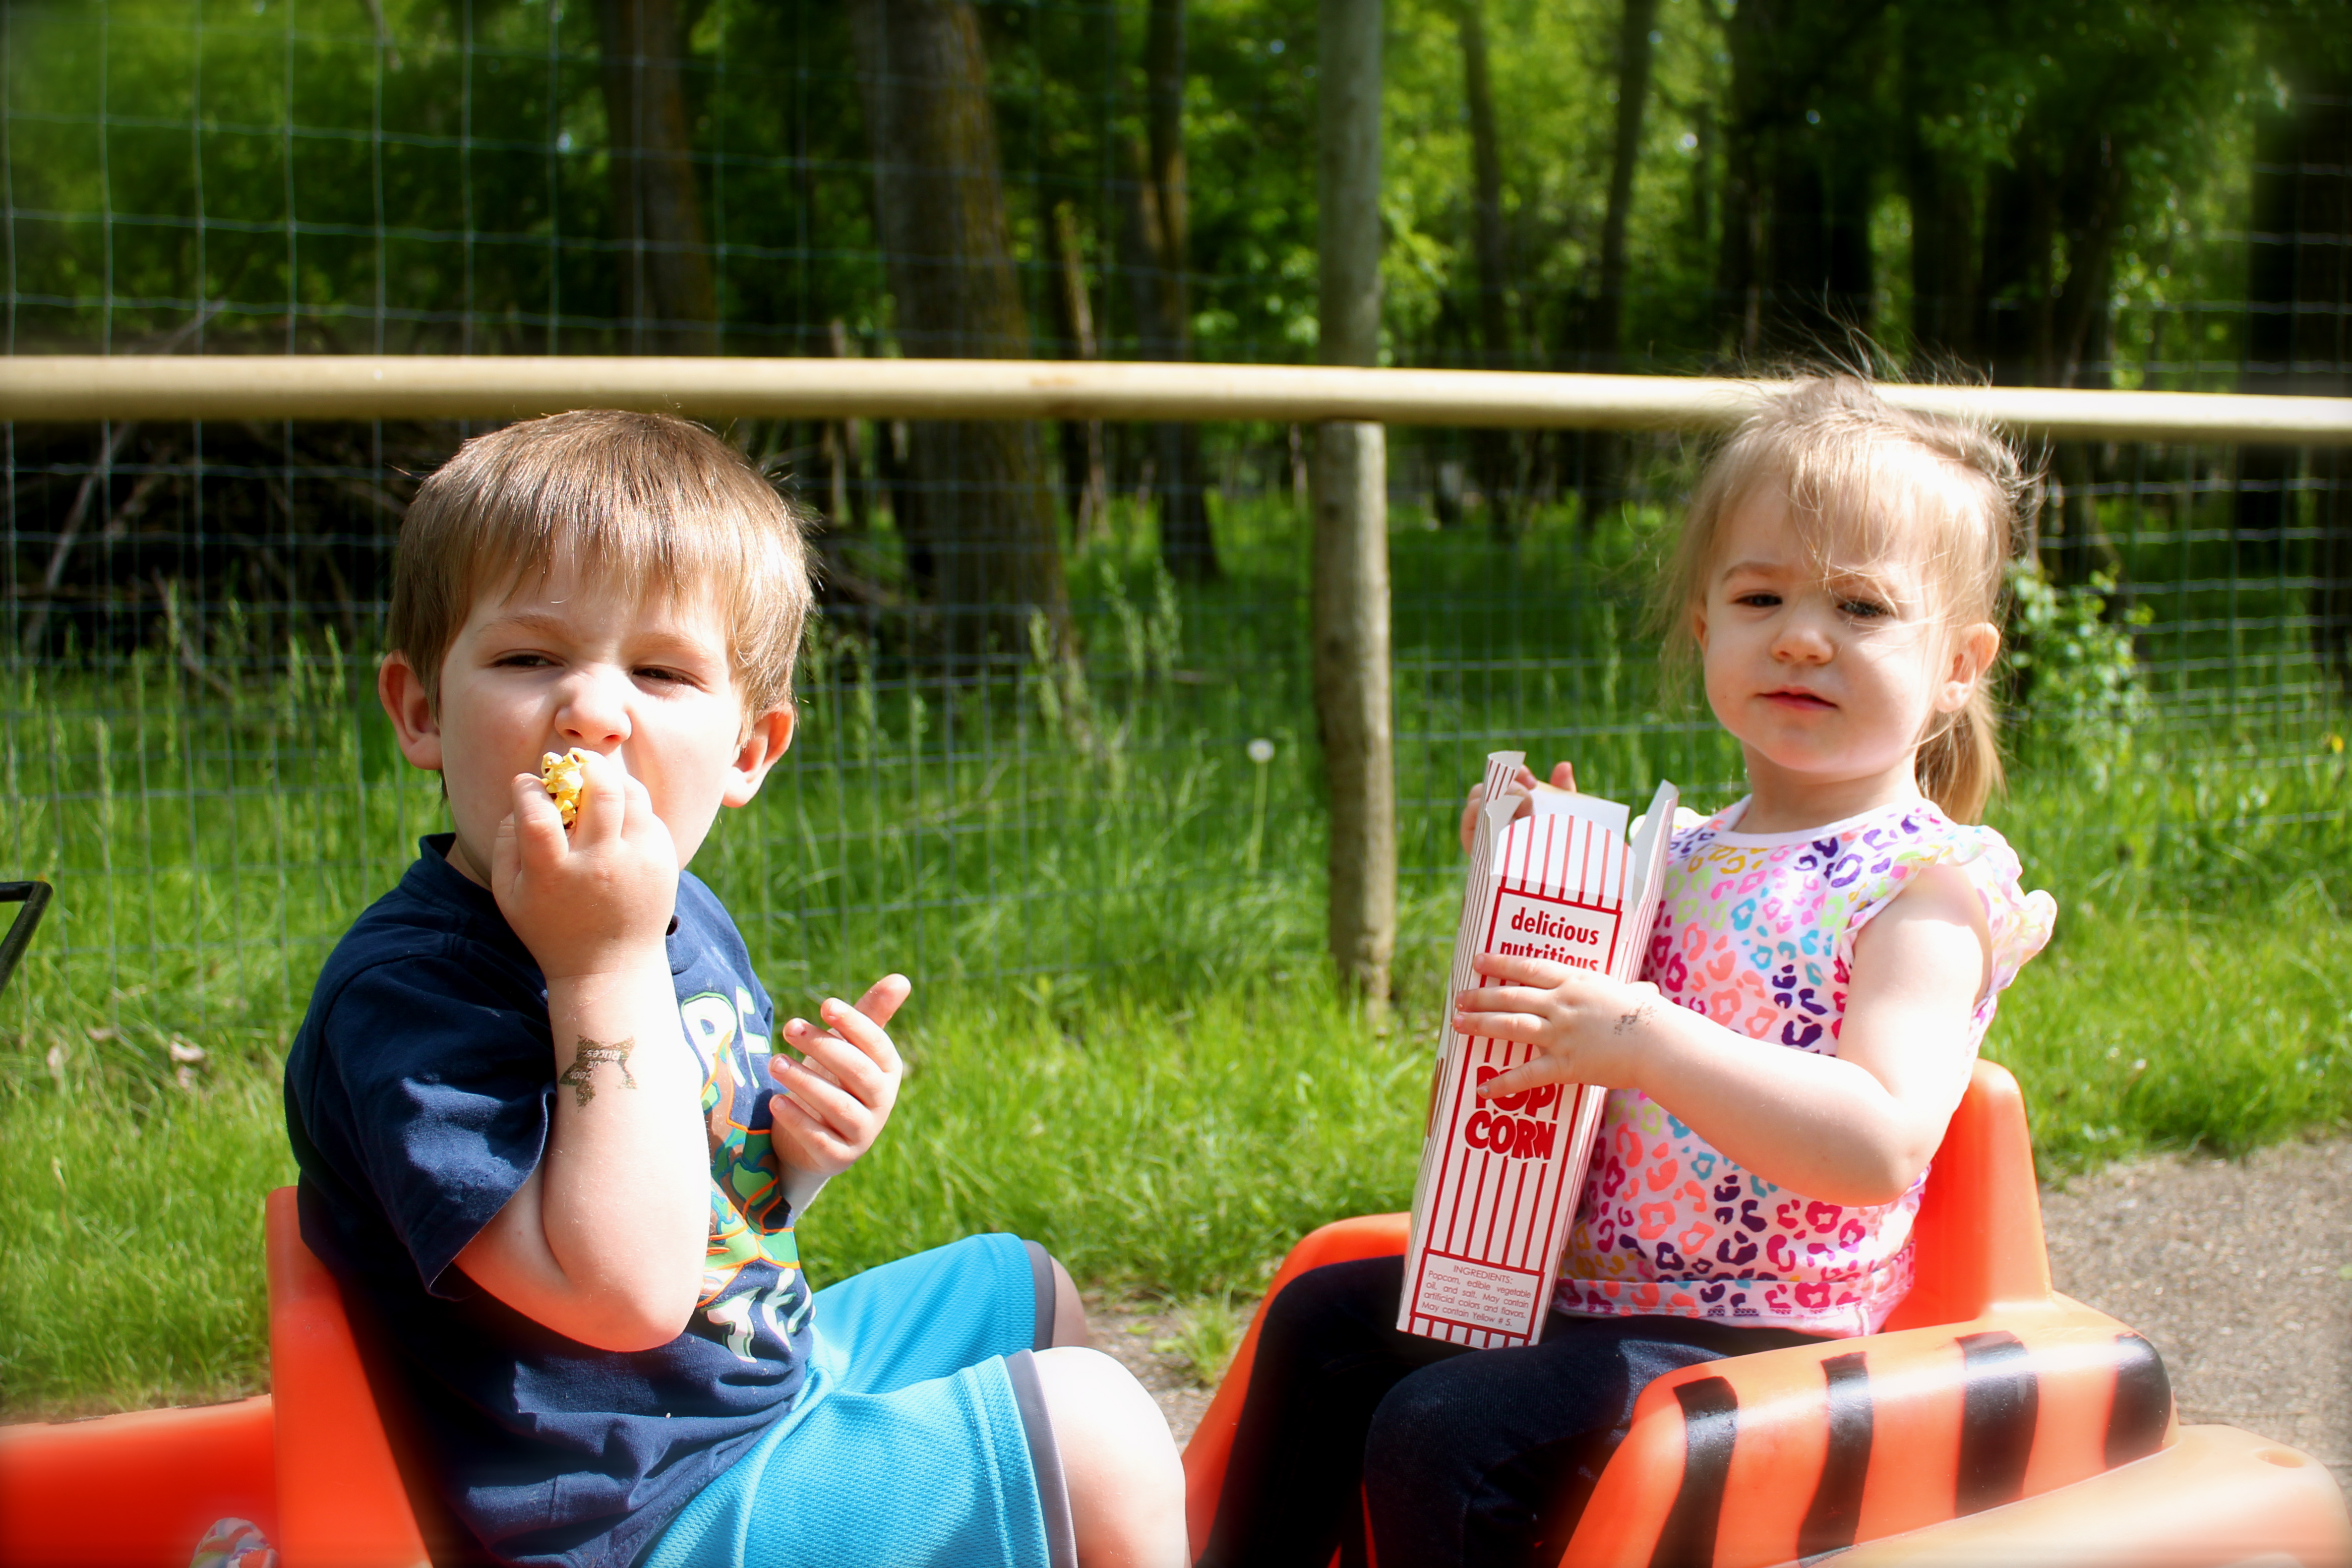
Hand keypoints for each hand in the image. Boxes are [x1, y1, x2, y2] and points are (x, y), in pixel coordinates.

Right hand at [492, 749, 678, 982]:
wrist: (610, 967)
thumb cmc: (550, 926)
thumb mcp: (510, 893)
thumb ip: (506, 841)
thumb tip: (521, 795)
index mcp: (554, 874)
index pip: (538, 813)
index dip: (528, 788)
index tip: (527, 784)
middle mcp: (600, 864)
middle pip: (601, 790)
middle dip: (585, 764)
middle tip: (574, 761)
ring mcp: (637, 862)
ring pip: (632, 794)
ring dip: (612, 780)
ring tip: (596, 783)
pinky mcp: (663, 862)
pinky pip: (648, 815)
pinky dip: (630, 807)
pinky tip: (615, 818)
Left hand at [768, 974, 909, 1188]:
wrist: (810, 1141)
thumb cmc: (831, 1080)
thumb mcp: (846, 1047)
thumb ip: (869, 1015)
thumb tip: (902, 979)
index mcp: (886, 1070)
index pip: (876, 1044)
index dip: (854, 1023)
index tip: (824, 1004)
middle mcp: (881, 1102)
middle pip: (857, 1072)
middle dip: (823, 1047)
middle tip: (789, 1027)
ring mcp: (863, 1132)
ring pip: (838, 1106)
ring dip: (804, 1082)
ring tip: (774, 1062)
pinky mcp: (839, 1157)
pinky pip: (820, 1138)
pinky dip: (797, 1120)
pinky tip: (774, 1101)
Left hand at [1453, 950, 1660, 1097]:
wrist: (1660, 1044)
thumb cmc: (1654, 1019)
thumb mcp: (1637, 995)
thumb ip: (1632, 991)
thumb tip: (1646, 990)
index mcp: (1576, 981)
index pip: (1529, 968)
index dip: (1500, 964)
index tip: (1478, 962)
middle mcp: (1561, 1004)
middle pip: (1511, 996)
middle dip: (1480, 996)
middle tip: (1458, 998)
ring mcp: (1560, 1033)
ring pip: (1509, 1025)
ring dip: (1479, 1024)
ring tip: (1457, 1024)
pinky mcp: (1565, 1064)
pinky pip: (1526, 1075)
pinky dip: (1502, 1084)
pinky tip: (1483, 1089)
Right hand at [1458, 760, 1574, 853]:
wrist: (1541, 882)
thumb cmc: (1550, 849)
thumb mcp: (1560, 818)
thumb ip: (1563, 792)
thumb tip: (1564, 765)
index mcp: (1511, 798)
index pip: (1507, 773)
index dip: (1517, 771)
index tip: (1533, 783)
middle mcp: (1492, 807)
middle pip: (1491, 782)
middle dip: (1510, 790)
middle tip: (1529, 808)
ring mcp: (1479, 824)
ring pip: (1479, 798)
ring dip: (1498, 803)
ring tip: (1519, 820)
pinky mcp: (1472, 842)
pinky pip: (1470, 819)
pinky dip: (1483, 815)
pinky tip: (1502, 824)